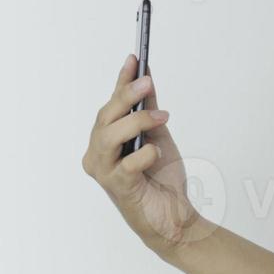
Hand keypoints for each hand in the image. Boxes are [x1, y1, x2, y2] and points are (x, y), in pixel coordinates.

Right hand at [81, 54, 210, 252]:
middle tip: (147, 82)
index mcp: (105, 140)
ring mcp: (104, 172)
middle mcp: (98, 155)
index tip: (135, 57)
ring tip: (161, 116)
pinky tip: (155, 151)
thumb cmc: (162, 178)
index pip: (111, 105)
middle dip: (126, 96)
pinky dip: (143, 154)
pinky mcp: (118, 189)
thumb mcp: (158, 135)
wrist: (175, 216)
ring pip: (108, 137)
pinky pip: (125, 165)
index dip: (121, 81)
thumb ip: (148, 110)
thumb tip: (147, 77)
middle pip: (106, 118)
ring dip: (135, 122)